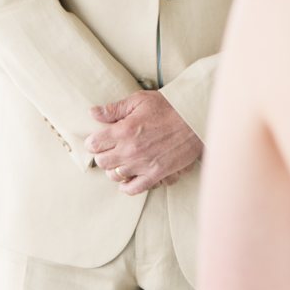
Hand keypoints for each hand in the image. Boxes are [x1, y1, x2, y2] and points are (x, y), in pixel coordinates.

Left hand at [88, 91, 202, 195]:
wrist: (196, 118)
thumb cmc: (170, 106)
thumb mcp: (140, 100)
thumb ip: (115, 109)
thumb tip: (93, 113)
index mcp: (123, 130)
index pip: (93, 144)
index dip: (96, 140)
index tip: (102, 138)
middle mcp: (130, 150)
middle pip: (101, 161)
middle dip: (104, 154)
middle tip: (113, 148)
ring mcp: (142, 164)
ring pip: (114, 175)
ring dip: (115, 168)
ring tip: (123, 160)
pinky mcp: (156, 174)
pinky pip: (132, 188)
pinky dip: (126, 186)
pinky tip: (129, 177)